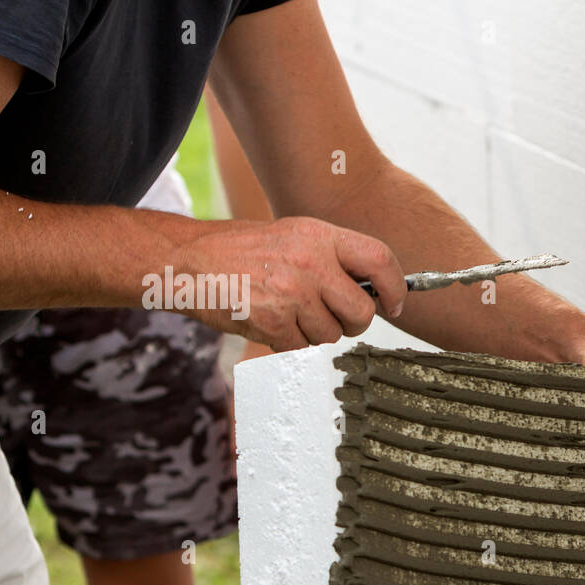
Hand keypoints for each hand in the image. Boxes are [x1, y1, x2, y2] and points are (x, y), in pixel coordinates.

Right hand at [174, 216, 407, 350]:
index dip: (396, 287)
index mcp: (320, 236)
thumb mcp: (295, 237)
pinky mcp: (271, 321)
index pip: (380, 259)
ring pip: (331, 335)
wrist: (189, 261)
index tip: (394, 304)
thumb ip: (335, 259)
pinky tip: (270, 322)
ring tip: (288, 312)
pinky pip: (301, 348)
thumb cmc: (246, 252)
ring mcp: (290, 293)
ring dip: (315, 333)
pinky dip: (289, 343)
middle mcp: (310, 262)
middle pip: (362, 311)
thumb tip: (377, 291)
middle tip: (333, 317)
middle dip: (353, 323)